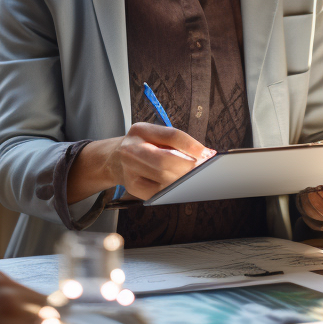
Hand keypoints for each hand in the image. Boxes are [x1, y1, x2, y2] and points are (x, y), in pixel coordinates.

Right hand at [77, 123, 214, 201]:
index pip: (171, 136)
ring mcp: (129, 171)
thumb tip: (205, 153)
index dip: (192, 146)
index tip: (208, 153)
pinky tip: (183, 186)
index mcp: (141, 130)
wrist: (114, 159)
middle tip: (205, 168)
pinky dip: (173, 190)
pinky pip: (158, 193)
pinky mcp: (133, 188)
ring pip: (162, 179)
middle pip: (165, 161)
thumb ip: (177, 141)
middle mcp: (131, 149)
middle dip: (189, 166)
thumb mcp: (156, 134)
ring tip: (199, 177)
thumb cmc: (142, 144)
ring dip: (184, 180)